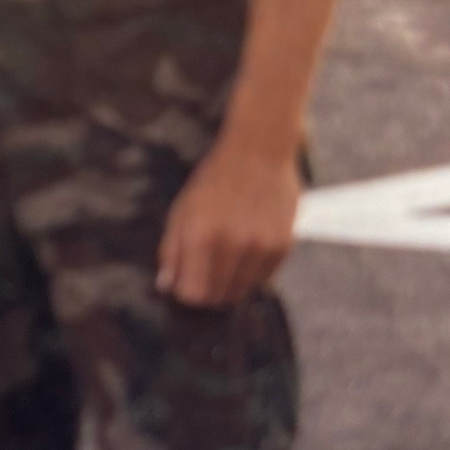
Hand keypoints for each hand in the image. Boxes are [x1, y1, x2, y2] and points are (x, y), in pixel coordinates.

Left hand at [156, 139, 301, 306]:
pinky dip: (251, 272)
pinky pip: (263, 279)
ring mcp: (260, 249)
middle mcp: (232, 246)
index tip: (185, 281)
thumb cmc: (214, 179)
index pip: (192, 294)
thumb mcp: (182, 209)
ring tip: (225, 255)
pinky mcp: (282, 247)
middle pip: (217, 298)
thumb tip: (167, 286)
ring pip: (241, 292)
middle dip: (206, 291)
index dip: (186, 291)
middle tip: (204, 270)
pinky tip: (245, 248)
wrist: (259, 152)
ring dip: (230, 283)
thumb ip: (172, 249)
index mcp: (201, 236)